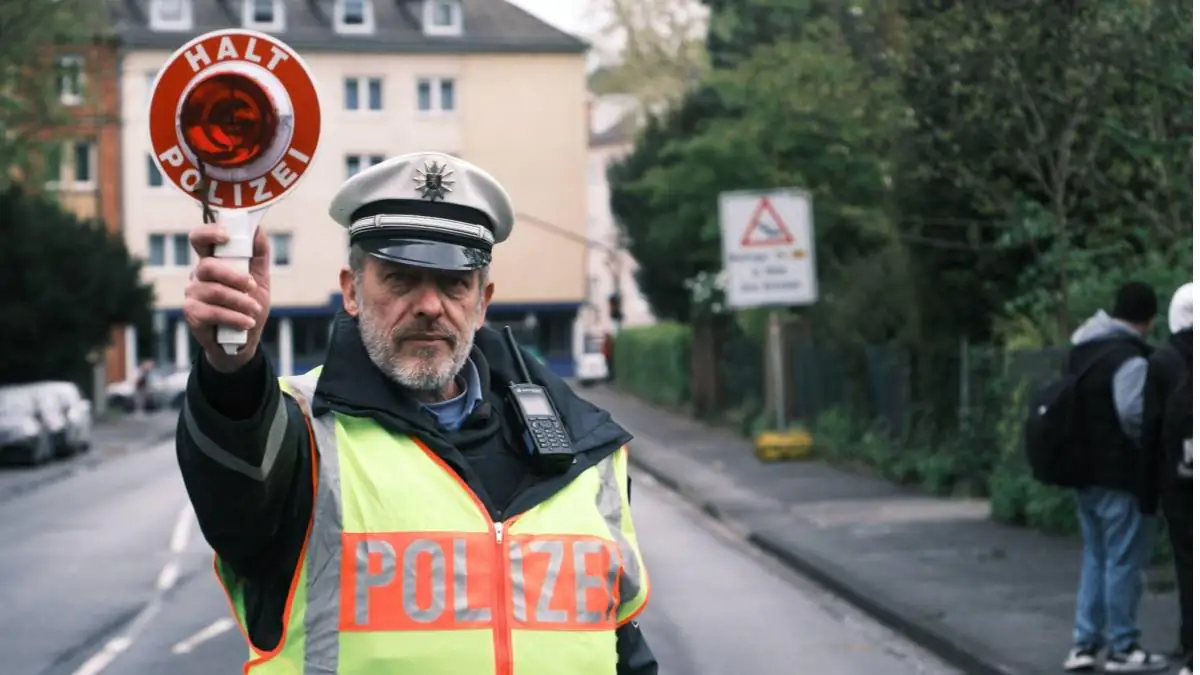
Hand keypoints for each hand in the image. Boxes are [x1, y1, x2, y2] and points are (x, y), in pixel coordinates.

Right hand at [182, 224, 270, 372]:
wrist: (243, 340)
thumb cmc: (248, 306)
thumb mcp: (260, 279)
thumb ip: (258, 255)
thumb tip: (258, 230)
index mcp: (213, 262)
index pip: (199, 239)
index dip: (208, 232)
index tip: (226, 235)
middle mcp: (198, 276)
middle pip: (207, 265)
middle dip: (234, 275)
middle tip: (252, 285)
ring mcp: (192, 295)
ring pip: (213, 291)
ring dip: (239, 301)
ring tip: (254, 309)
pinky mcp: (192, 314)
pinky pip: (212, 312)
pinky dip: (234, 318)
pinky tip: (247, 323)